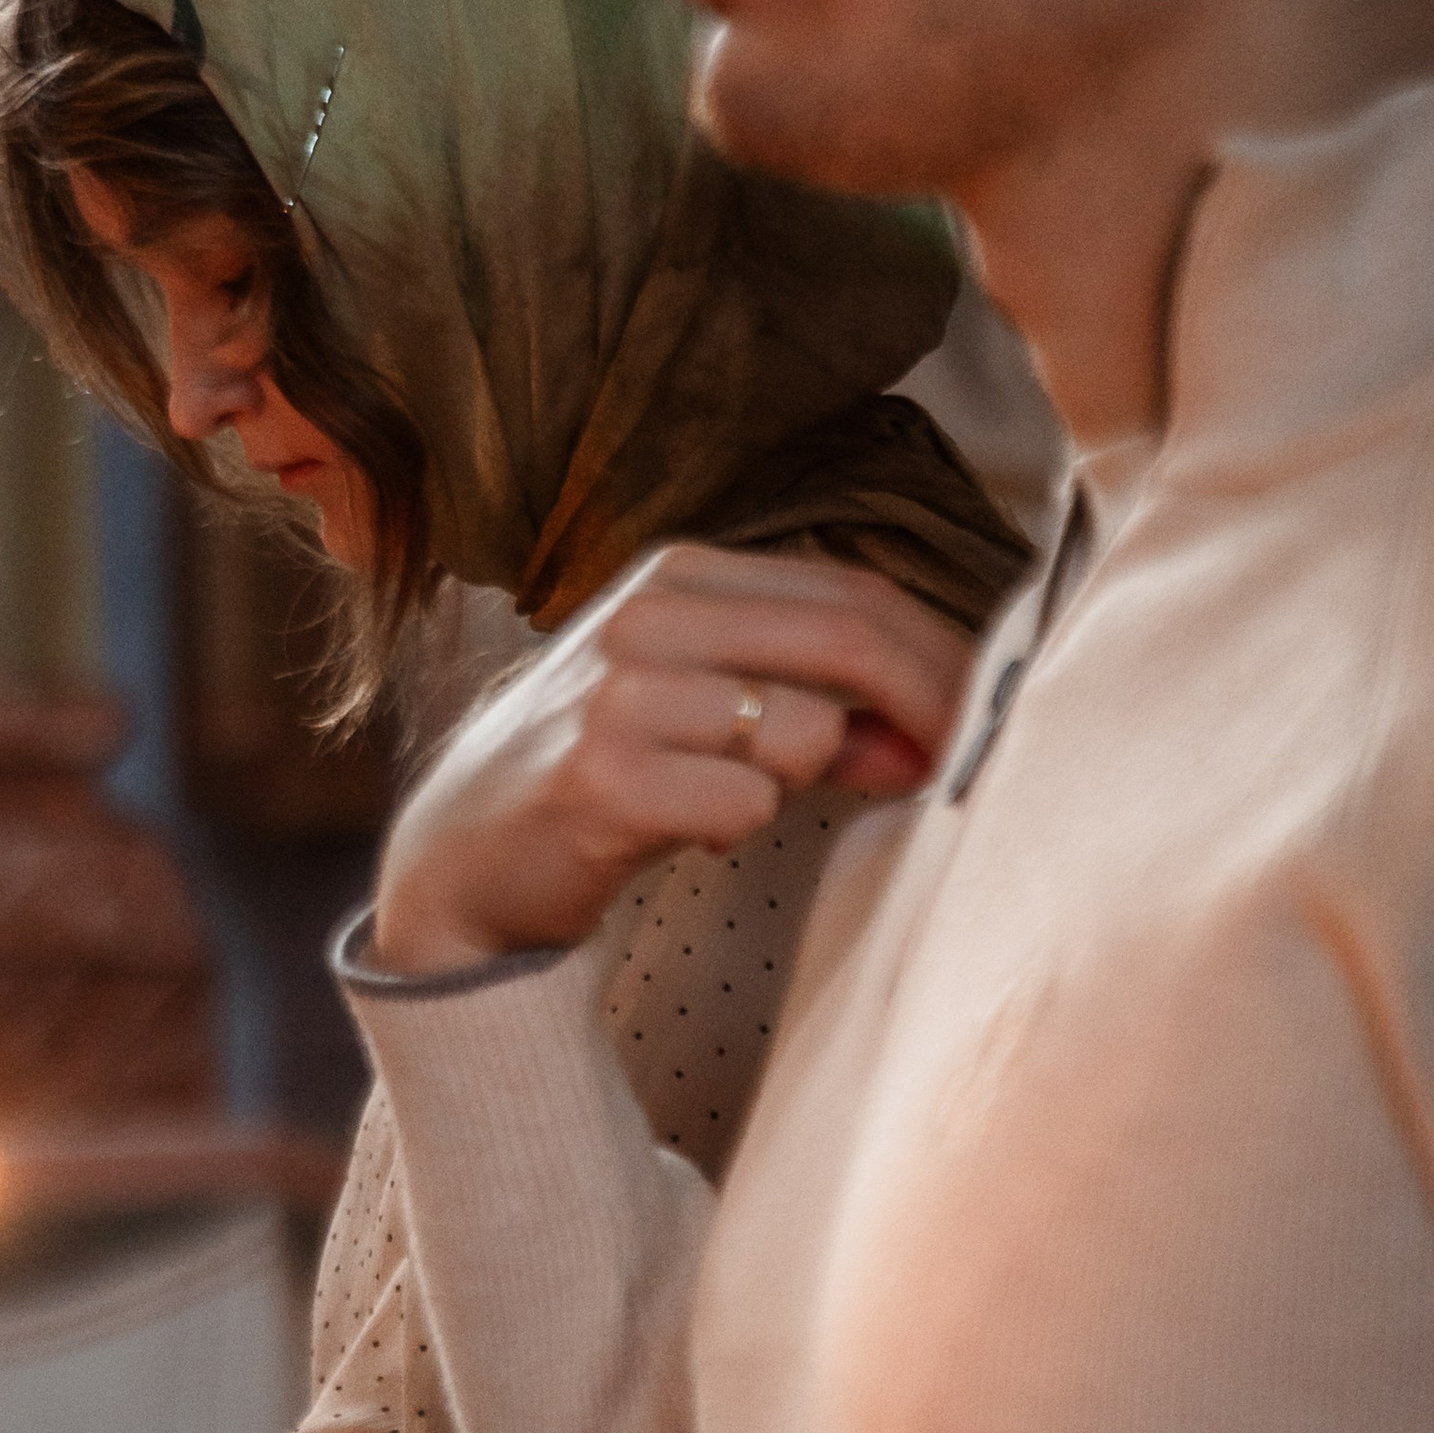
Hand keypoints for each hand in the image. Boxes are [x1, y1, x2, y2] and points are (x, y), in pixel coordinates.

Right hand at [375, 544, 979, 973]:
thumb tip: (925, 734)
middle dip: (923, 707)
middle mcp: (645, 615)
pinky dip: (735, 827)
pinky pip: (744, 804)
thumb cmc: (597, 773)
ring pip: (802, 728)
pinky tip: (679, 829)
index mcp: (675, 573)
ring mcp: (616, 694)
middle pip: (845, 640)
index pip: (851, 592)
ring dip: (796, 783)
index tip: (970, 716)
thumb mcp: (697, 704)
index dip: (936, 655)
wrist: (463, 858)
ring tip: (724, 798)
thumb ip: (810, 701)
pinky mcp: (600, 778)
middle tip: (945, 766)